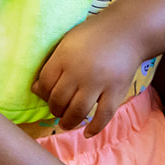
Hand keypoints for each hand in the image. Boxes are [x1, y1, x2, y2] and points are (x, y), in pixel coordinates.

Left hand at [32, 18, 145, 136]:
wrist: (127, 30)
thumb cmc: (94, 35)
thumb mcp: (68, 41)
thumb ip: (53, 63)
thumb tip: (37, 89)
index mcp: (64, 56)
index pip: (45, 84)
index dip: (43, 94)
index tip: (47, 96)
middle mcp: (79, 72)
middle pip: (59, 101)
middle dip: (55, 110)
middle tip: (58, 111)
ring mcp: (99, 83)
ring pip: (77, 112)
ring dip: (68, 122)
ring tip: (67, 123)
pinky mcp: (116, 91)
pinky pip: (103, 116)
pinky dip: (94, 128)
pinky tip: (87, 133)